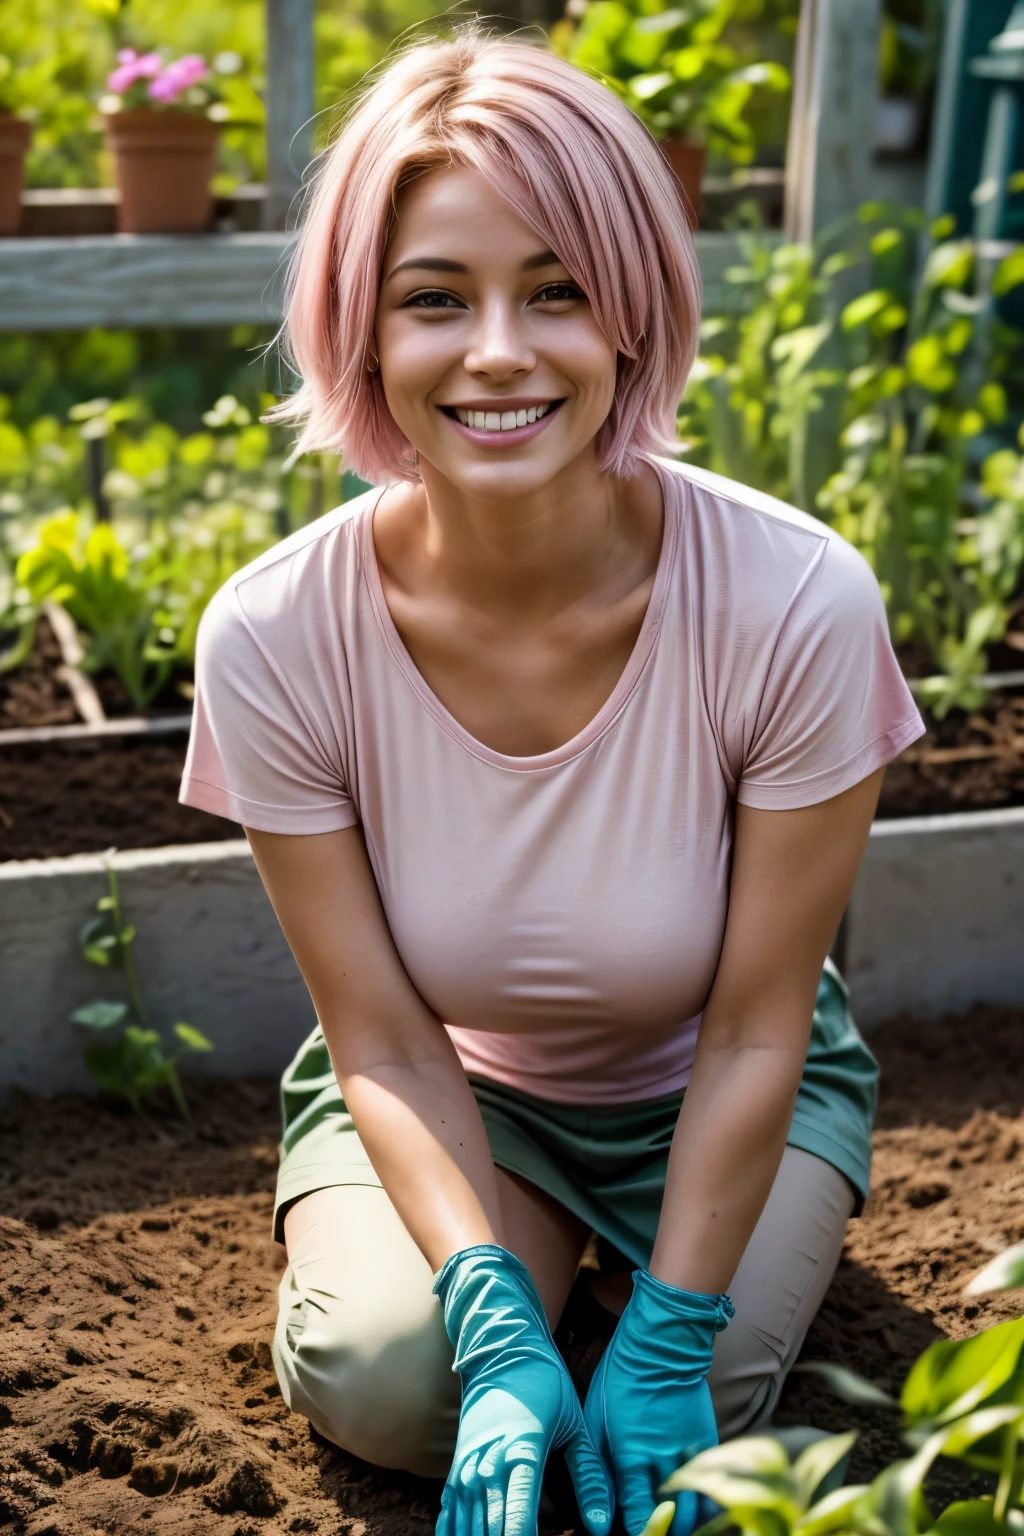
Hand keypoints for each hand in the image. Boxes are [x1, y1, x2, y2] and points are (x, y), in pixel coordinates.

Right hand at [433, 1244, 611, 1535]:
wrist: (501, 1348)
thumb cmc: (545, 1385)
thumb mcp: (576, 1426)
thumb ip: (590, 1479)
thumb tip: (602, 1528)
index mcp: (522, 1453)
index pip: (519, 1519)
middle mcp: (488, 1464)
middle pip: (491, 1530)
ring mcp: (468, 1467)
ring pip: (467, 1526)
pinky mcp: (457, 1467)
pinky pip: (449, 1513)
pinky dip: (457, 1532)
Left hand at [583, 1270, 733, 1535]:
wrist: (660, 1343)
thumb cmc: (620, 1378)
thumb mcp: (595, 1419)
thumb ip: (600, 1467)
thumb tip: (599, 1508)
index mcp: (631, 1456)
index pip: (639, 1514)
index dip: (639, 1532)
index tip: (637, 1535)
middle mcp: (663, 1460)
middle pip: (670, 1517)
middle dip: (664, 1532)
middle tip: (656, 1533)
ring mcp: (689, 1451)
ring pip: (695, 1508)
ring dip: (686, 1525)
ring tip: (675, 1528)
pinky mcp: (706, 1440)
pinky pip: (712, 1484)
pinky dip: (706, 1505)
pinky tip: (697, 1514)